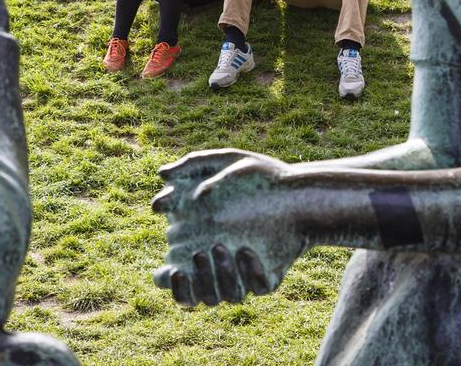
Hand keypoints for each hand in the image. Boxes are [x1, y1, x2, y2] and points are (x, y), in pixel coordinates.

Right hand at [151, 149, 306, 306]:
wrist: (299, 189)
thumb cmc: (256, 175)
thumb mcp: (224, 162)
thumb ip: (190, 165)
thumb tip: (161, 175)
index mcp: (198, 244)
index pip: (171, 278)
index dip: (168, 281)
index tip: (171, 268)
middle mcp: (218, 265)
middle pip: (195, 293)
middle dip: (194, 279)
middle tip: (200, 252)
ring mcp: (243, 274)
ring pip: (224, 297)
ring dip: (219, 278)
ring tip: (222, 247)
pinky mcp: (269, 277)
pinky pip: (257, 288)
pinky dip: (249, 273)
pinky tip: (247, 250)